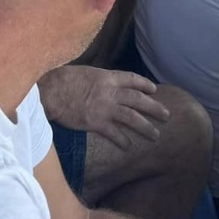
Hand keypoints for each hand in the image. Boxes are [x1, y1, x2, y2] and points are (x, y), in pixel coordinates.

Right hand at [38, 66, 169, 148]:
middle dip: (154, 108)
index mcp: (108, 77)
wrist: (52, 92)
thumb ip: (99, 80)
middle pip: (138, 100)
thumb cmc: (64, 79)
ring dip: (146, 127)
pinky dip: (123, 141)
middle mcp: (111, 92)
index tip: (154, 91)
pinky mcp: (96, 123)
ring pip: (132, 118)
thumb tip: (105, 83)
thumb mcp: (86, 72)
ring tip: (155, 135)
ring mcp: (105, 108)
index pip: (132, 79)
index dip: (145, 85)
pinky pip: (114, 133)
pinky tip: (129, 147)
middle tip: (166, 115)